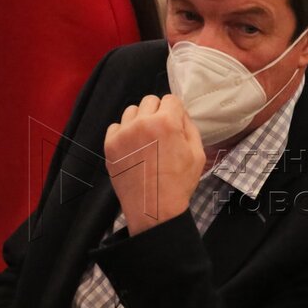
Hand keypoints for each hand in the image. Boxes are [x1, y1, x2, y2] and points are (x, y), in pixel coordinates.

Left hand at [104, 94, 204, 235]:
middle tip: (161, 133)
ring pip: (132, 111)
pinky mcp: (110, 145)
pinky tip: (133, 148)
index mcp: (166, 122)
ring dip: (140, 120)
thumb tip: (180, 114)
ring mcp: (123, 134)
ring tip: (146, 141)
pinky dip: (124, 133)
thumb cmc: (178, 183)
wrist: (154, 209)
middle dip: (158, 113)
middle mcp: (142, 123)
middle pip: (150, 101)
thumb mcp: (197, 154)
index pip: (171, 99)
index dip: (175, 112)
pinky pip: (116, 126)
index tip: (175, 124)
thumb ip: (190, 127)